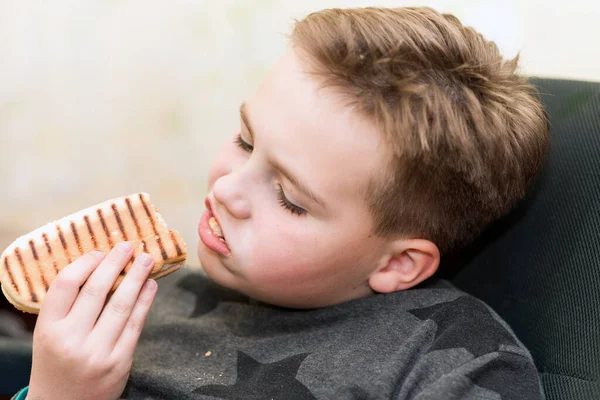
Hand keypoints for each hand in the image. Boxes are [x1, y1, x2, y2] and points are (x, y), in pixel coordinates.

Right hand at [27, 242, 156, 399]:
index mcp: (48, 329)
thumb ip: (68, 305)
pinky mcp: (120, 361)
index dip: (84, 264)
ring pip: (121, 304)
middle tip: (128, 246)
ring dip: (137, 278)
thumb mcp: (50, 333)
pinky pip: (136, 324)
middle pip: (97, 290)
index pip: (65, 285)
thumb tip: (101, 266)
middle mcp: (71, 339)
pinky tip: (151, 286)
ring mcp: (97, 352)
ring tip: (147, 260)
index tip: (99, 253)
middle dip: (116, 263)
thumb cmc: (57, 360)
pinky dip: (145, 301)